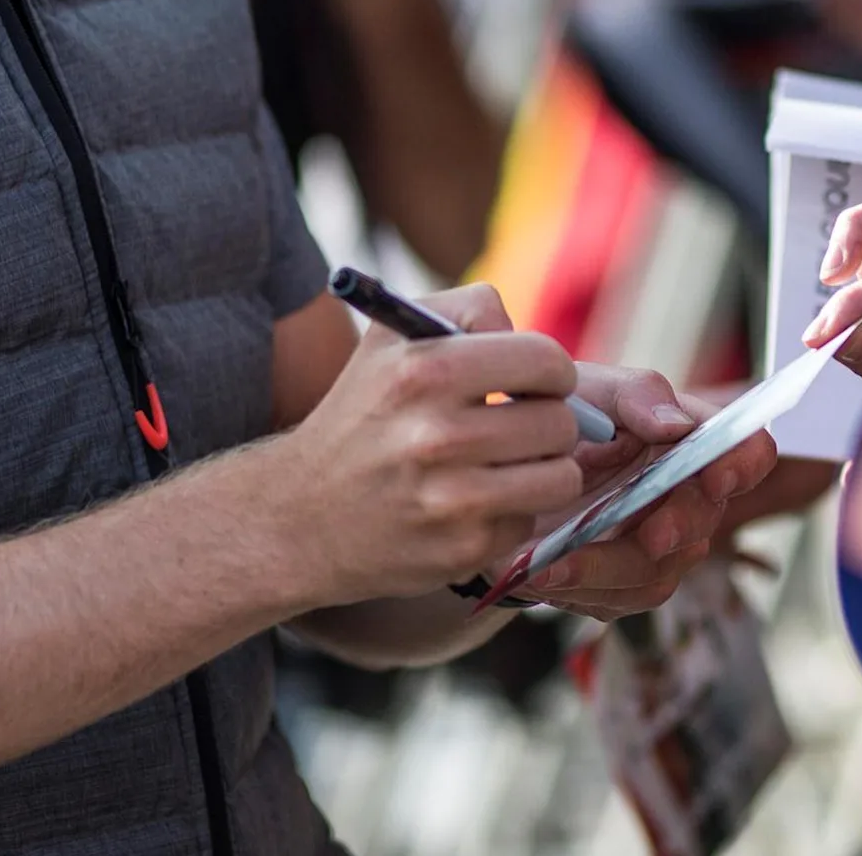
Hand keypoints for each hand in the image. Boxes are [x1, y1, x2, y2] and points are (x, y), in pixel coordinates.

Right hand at [266, 287, 588, 606]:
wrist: (301, 515)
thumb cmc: (361, 415)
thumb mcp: (391, 338)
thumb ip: (470, 311)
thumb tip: (541, 351)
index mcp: (422, 370)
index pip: (544, 359)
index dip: (549, 370)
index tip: (532, 382)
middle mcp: (435, 435)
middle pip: (560, 421)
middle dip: (549, 421)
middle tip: (517, 425)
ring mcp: (451, 499)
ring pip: (561, 476)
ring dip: (543, 469)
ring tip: (505, 463)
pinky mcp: (462, 549)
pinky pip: (530, 521)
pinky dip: (512, 512)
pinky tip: (473, 504)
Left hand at [518, 364, 781, 619]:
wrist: (506, 466)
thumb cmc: (561, 419)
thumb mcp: (589, 391)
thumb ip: (636, 396)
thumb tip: (676, 423)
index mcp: (688, 439)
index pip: (746, 451)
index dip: (742, 465)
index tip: (715, 477)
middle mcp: (682, 495)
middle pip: (704, 521)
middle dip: (679, 528)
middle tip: (650, 534)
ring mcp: (655, 544)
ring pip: (656, 573)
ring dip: (606, 569)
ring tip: (551, 564)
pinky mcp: (621, 581)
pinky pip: (618, 598)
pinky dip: (577, 587)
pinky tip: (538, 572)